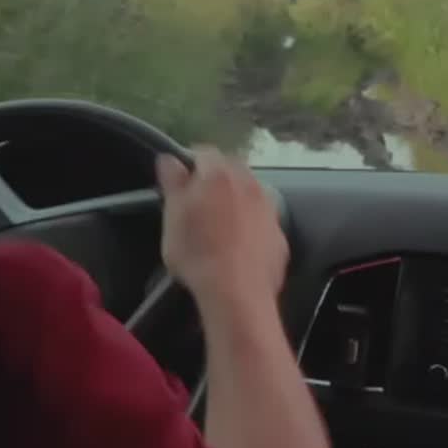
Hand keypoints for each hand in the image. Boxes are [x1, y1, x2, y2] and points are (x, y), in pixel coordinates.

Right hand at [155, 146, 288, 303]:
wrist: (237, 294)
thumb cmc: (197, 253)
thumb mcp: (172, 216)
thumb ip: (172, 182)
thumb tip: (169, 159)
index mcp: (219, 174)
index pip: (203, 153)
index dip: (188, 164)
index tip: (179, 182)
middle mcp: (249, 184)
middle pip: (230, 170)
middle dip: (214, 180)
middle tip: (197, 202)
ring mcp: (268, 210)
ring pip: (249, 194)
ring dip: (235, 201)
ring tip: (217, 225)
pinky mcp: (279, 236)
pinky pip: (261, 221)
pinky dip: (250, 226)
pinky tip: (237, 246)